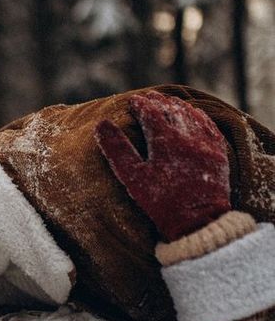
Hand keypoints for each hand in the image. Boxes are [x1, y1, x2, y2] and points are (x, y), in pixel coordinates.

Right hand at [95, 91, 230, 241]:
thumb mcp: (133, 178)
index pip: (151, 113)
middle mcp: (189, 137)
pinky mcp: (219, 155)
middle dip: (159, 101)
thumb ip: (117, 149)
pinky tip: (195, 116)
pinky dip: (200, 117)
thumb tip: (101, 124)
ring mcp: (206, 145)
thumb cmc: (161, 203)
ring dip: (178, 107)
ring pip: (192, 116)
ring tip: (168, 102)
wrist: (198, 223)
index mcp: (166, 141)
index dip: (140, 105)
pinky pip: (210, 127)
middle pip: (172, 110)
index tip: (131, 101)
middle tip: (148, 97)